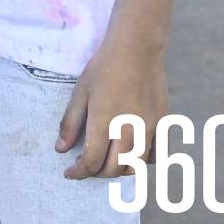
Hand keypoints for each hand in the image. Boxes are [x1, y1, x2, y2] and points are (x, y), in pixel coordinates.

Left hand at [58, 30, 164, 178]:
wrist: (136, 50)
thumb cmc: (103, 68)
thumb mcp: (80, 93)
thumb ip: (71, 123)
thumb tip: (60, 150)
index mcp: (103, 124)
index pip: (91, 162)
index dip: (79, 172)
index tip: (70, 173)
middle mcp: (128, 131)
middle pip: (114, 169)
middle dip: (96, 173)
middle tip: (85, 166)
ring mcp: (148, 130)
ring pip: (135, 167)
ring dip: (119, 170)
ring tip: (106, 162)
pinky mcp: (162, 125)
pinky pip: (156, 155)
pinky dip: (143, 162)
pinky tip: (131, 154)